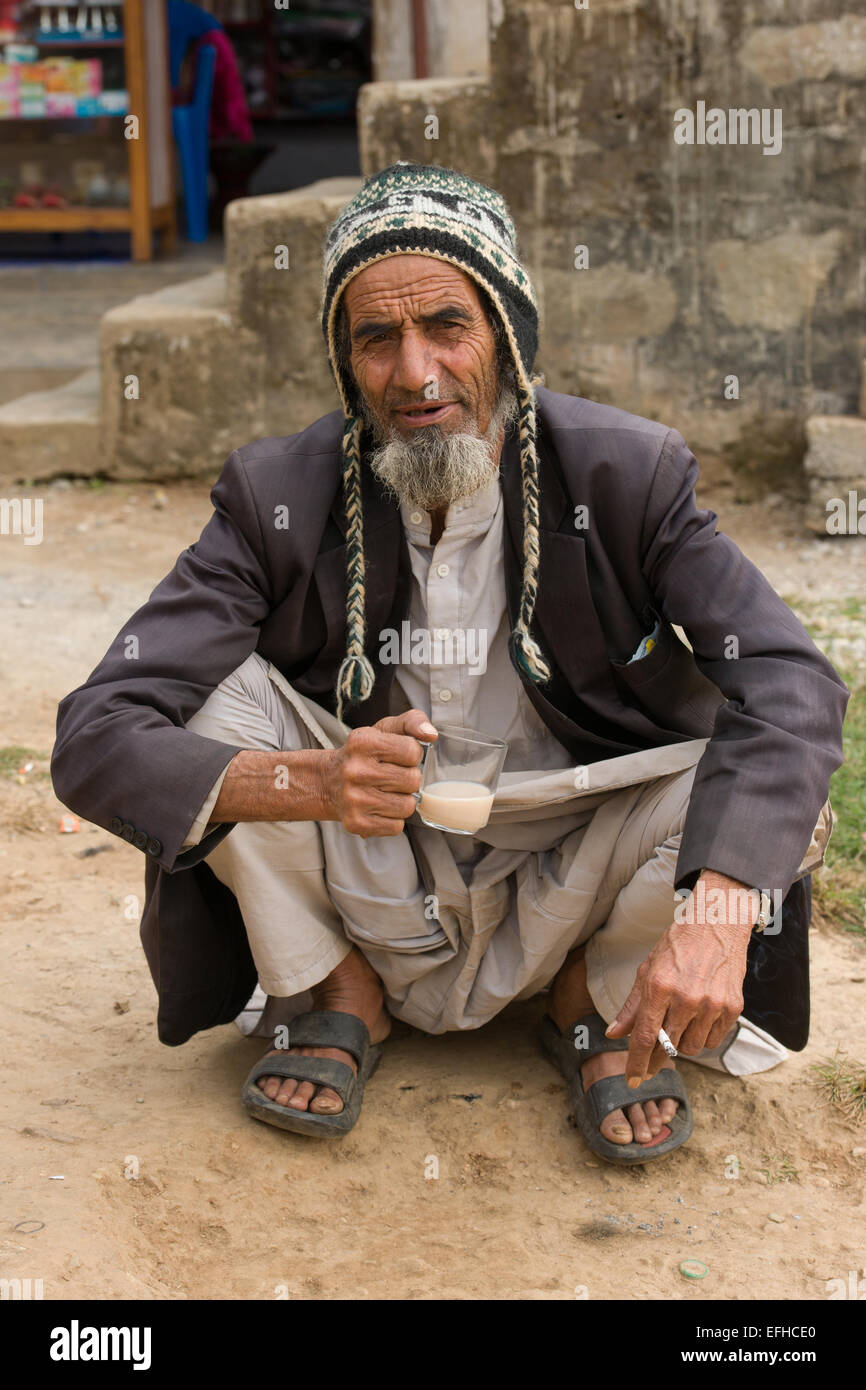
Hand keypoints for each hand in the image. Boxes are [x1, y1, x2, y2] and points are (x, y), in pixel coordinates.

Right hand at [322, 709, 436, 837]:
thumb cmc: (364, 754)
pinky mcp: (356, 823)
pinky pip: (396, 827)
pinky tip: (379, 808)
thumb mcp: (384, 729)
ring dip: (403, 800)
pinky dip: (393, 819)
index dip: (412, 755)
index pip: (412, 751)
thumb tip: (431, 735)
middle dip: (409, 778)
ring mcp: (354, 799)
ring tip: (386, 792)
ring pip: (407, 806)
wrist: (329, 782)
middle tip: (393, 776)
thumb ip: (412, 721)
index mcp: (362, 742)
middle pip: (412, 780)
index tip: (399, 757)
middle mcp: (355, 771)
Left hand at [605, 870, 756, 1084]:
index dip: (636, 1063)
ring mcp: (712, 1004)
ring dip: (681, 1045)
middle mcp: (687, 998)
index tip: (632, 1080)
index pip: (646, 1037)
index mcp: (660, 987)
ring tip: (678, 1027)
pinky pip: (714, 1040)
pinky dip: (703, 1037)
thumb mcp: (648, 970)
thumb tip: (614, 1035)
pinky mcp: (732, 1007)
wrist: (718, 924)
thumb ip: (632, 1006)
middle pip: (668, 1047)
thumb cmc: (678, 945)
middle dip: (656, 1060)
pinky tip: (698, 1022)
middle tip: (650, 1064)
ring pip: (692, 1048)